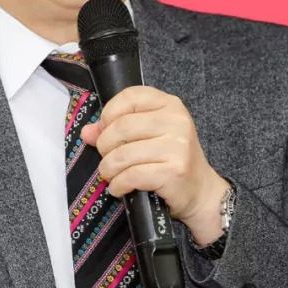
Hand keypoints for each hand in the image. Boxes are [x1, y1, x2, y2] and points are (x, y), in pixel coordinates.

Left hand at [80, 86, 229, 244]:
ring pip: (123, 154)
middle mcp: (176, 121)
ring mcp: (177, 146)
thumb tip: (87, 133)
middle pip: (122, 127)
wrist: (200, 191)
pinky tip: (120, 188)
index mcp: (170, 105)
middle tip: (106, 158)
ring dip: (108, 169)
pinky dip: (118, 185)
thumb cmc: (171, 159)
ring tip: (111, 175)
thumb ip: (116, 128)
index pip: (130, 97)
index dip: (108, 113)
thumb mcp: (149, 136)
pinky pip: (131, 176)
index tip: (103, 130)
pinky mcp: (173, 171)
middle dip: (104, 146)